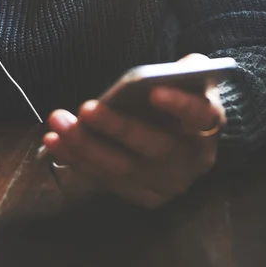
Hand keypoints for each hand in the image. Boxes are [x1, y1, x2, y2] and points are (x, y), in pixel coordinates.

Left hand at [43, 54, 226, 208]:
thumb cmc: (181, 95)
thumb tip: (153, 76)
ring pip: (125, 169)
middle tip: (85, 108)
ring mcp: (169, 184)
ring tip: (59, 124)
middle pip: (155, 147)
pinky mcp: (145, 196)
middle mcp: (194, 160)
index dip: (180, 105)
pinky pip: (108, 181)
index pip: (201, 115)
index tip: (155, 91)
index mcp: (210, 124)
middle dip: (116, 128)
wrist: (187, 133)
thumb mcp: (189, 75)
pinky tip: (55, 141)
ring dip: (86, 147)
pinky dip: (79, 161)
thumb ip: (183, 70)